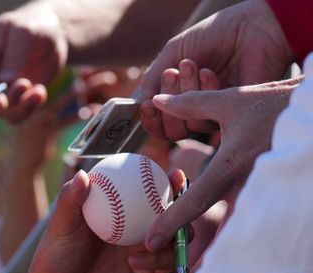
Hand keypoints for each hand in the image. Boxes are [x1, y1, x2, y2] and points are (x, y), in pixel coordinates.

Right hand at [0, 2, 67, 122]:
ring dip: (22, 106)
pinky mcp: (15, 99)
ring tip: (40, 91)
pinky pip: (17, 114)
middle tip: (28, 84)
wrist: (51, 34)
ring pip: (2, 112)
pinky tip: (41, 92)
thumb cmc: (35, 26)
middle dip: (7, 100)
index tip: (2, 103)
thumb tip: (5, 80)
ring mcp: (0, 88)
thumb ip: (15, 54)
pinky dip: (30, 108)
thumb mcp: (26, 32)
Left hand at [22, 170, 179, 272]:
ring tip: (150, 238)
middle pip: (173, 212)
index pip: (149, 193)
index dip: (165, 181)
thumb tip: (84, 174)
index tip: (172, 171)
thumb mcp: (60, 228)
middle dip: (185, 201)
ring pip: (177, 237)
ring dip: (173, 231)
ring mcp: (147, 254)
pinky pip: (168, 264)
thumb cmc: (54, 261)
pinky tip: (133, 262)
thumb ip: (70, 201)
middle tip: (180, 193)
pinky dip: (158, 259)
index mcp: (121, 215)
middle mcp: (138, 232)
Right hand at [136, 0, 292, 141]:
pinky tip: (209, 71)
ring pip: (188, 126)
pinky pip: (211, 119)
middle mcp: (197, 109)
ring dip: (184, 94)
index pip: (159, 123)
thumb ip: (152, 80)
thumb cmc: (215, 34)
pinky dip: (204, 92)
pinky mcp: (235, 114)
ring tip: (191, 66)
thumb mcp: (174, 52)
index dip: (149, 118)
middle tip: (171, 74)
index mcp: (179, 96)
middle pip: (171, 131)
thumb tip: (138, 106)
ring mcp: (216, 113)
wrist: (251, 26)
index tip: (146, 103)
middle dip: (165, 102)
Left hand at [142, 76, 300, 250]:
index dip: (172, 222)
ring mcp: (271, 193)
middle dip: (205, 258)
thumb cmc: (279, 103)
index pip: (197, 200)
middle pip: (223, 232)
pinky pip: (263, 226)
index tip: (150, 244)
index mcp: (232, 164)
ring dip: (228, 256)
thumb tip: (156, 101)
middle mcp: (252, 184)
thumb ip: (192, 105)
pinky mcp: (285, 198)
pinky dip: (248, 242)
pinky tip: (237, 260)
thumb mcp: (233, 101)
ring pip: (246, 234)